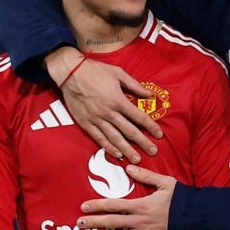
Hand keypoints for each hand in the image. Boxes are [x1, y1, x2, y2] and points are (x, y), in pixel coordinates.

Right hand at [46, 47, 162, 162]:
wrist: (70, 73)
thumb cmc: (95, 71)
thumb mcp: (118, 73)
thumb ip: (134, 85)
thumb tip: (149, 94)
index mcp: (118, 100)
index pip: (139, 117)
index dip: (150, 126)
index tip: (159, 135)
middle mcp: (109, 112)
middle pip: (129, 131)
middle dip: (143, 142)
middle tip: (153, 152)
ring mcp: (96, 119)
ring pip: (115, 138)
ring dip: (127, 149)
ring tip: (136, 159)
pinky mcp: (86, 123)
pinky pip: (99, 138)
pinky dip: (108, 147)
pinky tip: (117, 154)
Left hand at [78, 166, 173, 229]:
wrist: (198, 220)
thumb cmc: (182, 200)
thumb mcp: (166, 183)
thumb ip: (146, 176)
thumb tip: (128, 168)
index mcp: (141, 205)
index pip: (114, 205)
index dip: (97, 205)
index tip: (84, 207)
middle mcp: (139, 222)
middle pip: (111, 222)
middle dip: (93, 223)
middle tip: (79, 225)